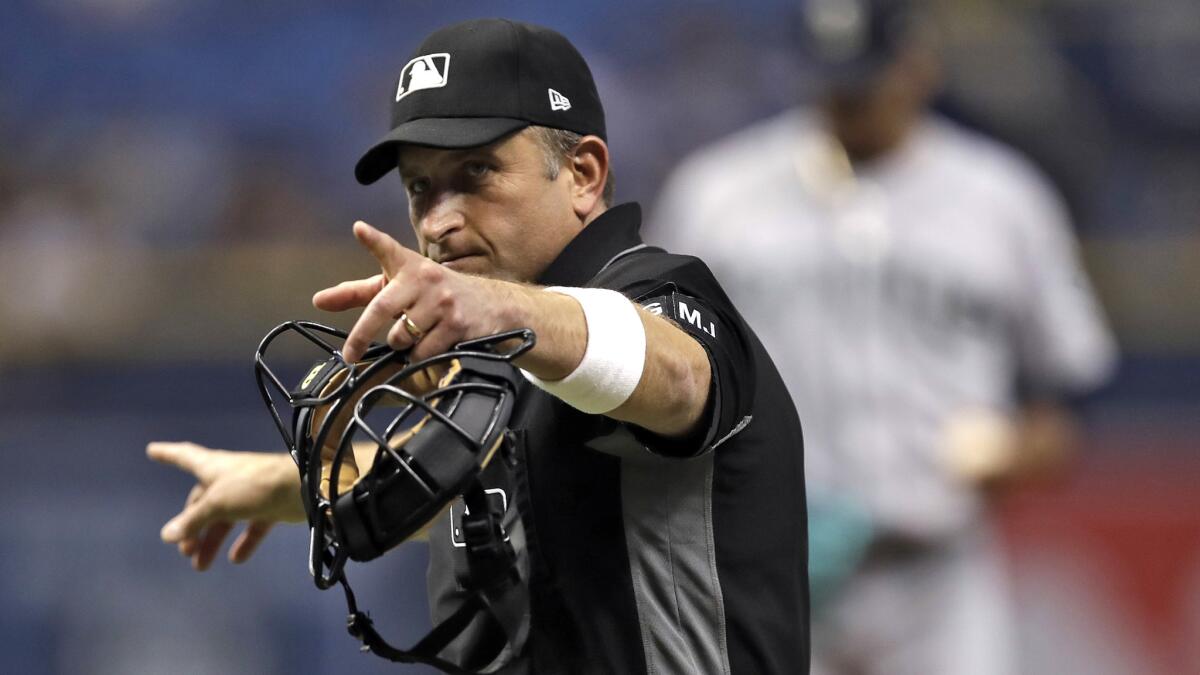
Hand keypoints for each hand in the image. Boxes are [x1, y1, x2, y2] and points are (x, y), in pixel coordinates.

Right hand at [147, 441, 304, 570]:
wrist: (302, 488)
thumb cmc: (255, 485)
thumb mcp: (217, 502)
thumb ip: (193, 520)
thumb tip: (167, 536)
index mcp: (214, 467)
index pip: (185, 457)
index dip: (169, 454)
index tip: (152, 450)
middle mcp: (230, 478)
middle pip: (203, 501)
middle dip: (191, 526)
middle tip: (184, 551)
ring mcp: (251, 493)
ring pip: (225, 518)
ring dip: (212, 540)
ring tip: (200, 565)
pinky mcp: (270, 507)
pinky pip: (252, 527)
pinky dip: (243, 542)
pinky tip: (236, 558)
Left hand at [312, 221, 523, 362]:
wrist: (494, 305)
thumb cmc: (434, 295)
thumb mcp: (400, 287)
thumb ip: (358, 293)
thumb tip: (318, 301)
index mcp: (409, 266)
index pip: (389, 250)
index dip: (373, 240)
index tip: (360, 230)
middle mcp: (424, 278)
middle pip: (381, 309)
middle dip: (361, 336)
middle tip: (350, 355)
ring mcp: (442, 301)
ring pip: (402, 337)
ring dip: (403, 345)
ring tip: (417, 335)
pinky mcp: (456, 323)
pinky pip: (422, 351)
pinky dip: (421, 356)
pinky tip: (434, 344)